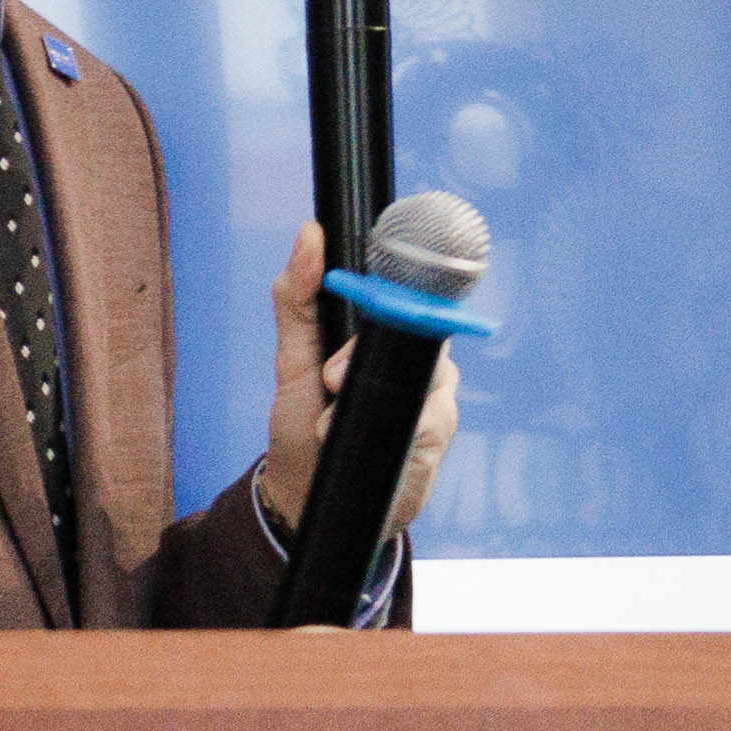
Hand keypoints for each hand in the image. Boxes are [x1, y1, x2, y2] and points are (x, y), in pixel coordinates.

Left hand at [261, 223, 461, 539]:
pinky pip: (433, 416)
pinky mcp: (439, 434)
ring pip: (430, 373)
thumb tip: (309, 233)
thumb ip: (297, 297)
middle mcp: (415, 356)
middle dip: (364, 355)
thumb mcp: (291, 357)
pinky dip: (394, 428)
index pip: (405, 288)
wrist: (309, 497)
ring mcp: (434, 394)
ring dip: (371, 398)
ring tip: (329, 424)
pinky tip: (358, 439)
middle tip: (330, 379)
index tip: (365, 300)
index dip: (391, 286)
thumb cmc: (305, 424)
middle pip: (421, 327)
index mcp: (382, 330)